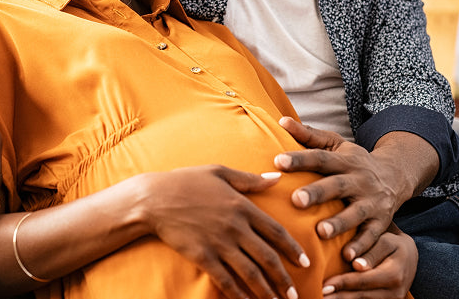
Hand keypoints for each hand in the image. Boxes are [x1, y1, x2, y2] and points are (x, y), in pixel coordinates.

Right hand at [140, 165, 309, 298]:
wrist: (154, 199)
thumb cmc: (186, 181)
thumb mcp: (220, 172)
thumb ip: (249, 179)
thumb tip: (276, 178)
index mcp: (242, 206)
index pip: (276, 231)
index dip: (293, 249)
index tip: (304, 262)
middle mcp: (235, 227)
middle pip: (268, 257)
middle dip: (284, 278)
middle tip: (294, 292)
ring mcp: (219, 244)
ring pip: (251, 273)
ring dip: (267, 290)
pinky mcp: (203, 257)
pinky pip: (226, 280)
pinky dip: (239, 294)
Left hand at [274, 118, 399, 262]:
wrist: (395, 176)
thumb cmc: (354, 162)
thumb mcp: (336, 145)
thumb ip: (309, 135)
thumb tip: (281, 120)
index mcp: (344, 160)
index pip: (320, 158)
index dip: (300, 159)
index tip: (278, 161)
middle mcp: (359, 180)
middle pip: (336, 186)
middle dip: (317, 193)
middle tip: (295, 200)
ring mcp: (371, 202)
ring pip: (355, 213)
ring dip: (339, 223)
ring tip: (321, 232)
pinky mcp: (381, 222)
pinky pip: (372, 236)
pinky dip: (363, 249)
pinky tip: (350, 260)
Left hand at [321, 224, 416, 298]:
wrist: (409, 257)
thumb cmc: (392, 243)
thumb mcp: (386, 240)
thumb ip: (371, 251)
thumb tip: (356, 265)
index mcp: (394, 273)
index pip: (364, 280)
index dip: (343, 283)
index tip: (325, 285)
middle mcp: (395, 291)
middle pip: (362, 296)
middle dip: (339, 297)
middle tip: (320, 295)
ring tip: (322, 298)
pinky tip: (335, 298)